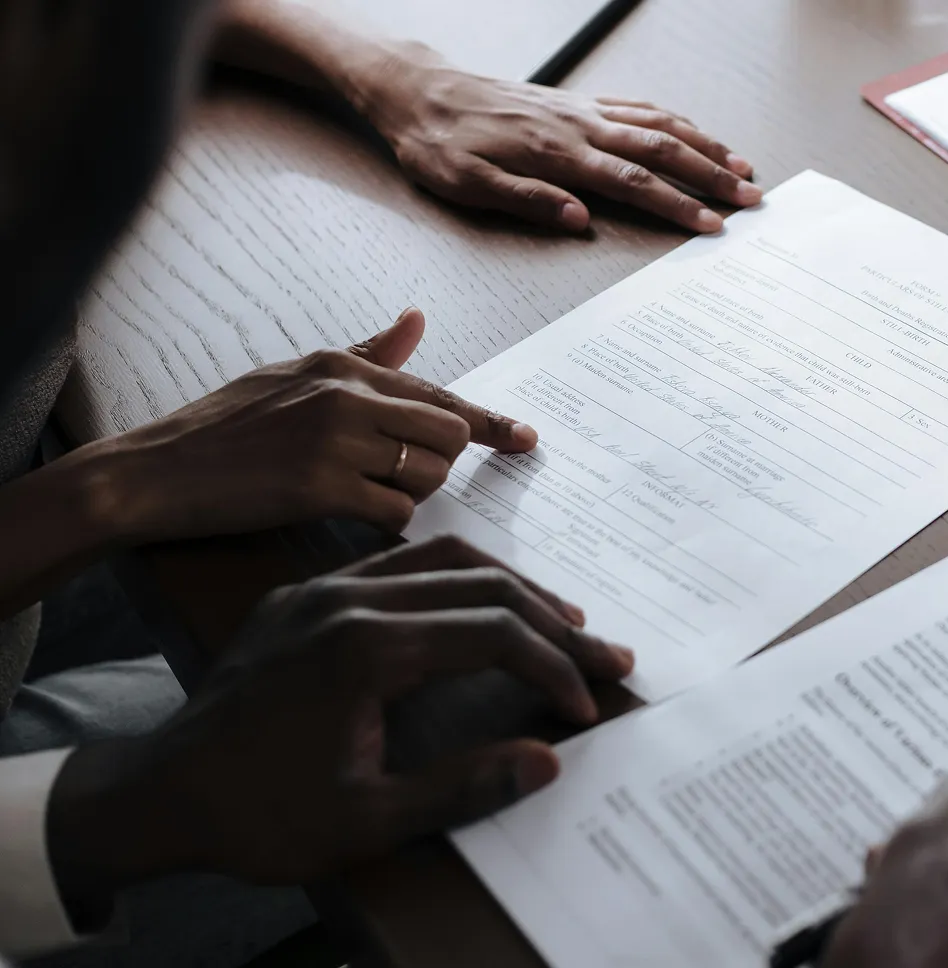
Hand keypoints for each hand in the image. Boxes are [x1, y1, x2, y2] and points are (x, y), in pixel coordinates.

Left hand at [46, 536, 633, 911]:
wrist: (158, 796)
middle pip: (482, 584)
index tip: (587, 704)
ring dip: (510, 587)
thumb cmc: (260, 816)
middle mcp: (349, 602)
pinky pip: (396, 563)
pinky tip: (475, 605)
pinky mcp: (303, 596)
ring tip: (560, 619)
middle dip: (554, 622)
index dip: (553, 667)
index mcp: (367, 651)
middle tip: (605, 653)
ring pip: (443, 559)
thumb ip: (462, 786)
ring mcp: (323, 591)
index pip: (493, 634)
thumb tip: (547, 760)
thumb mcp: (366, 822)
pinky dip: (454, 578)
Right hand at [85, 307, 532, 542]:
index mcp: (342, 366)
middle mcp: (345, 395)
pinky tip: (350, 516)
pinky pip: (397, 512)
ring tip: (361, 492)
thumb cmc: (223, 429)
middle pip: (448, 434)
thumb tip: (416, 319)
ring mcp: (334, 440)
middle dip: (438, 465)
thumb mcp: (293, 376)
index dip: (490, 422)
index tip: (526, 439)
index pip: (440, 394)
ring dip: (412, 493)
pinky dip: (387, 522)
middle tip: (398, 478)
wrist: (151, 474)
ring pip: (428, 474)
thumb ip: (365, 355)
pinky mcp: (320, 487)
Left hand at [351, 45, 760, 233]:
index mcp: (558, 153)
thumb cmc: (439, 145)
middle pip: (662, 149)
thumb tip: (581, 218)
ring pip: (659, 123)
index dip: (677, 205)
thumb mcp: (467, 184)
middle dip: (712, 176)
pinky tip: (696, 134)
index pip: (633, 182)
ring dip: (705, 145)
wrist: (419, 91)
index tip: (712, 225)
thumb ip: (527, 199)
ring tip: (743, 167)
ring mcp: (583, 111)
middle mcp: (580, 126)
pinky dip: (676, 121)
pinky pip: (639, 107)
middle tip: (752, 199)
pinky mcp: (578, 103)